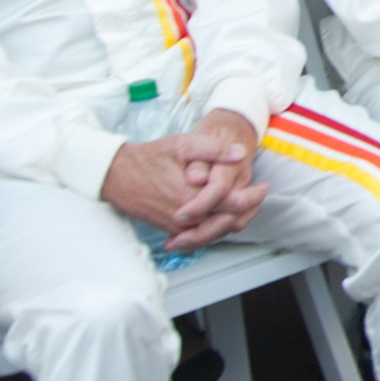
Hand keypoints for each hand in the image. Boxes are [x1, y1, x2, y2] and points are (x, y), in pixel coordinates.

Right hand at [99, 111, 266, 251]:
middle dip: (248, 210)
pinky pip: (199, 235)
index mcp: (191, 197)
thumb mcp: (182, 144)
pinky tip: (224, 217)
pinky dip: (215, 228)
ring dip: (233, 221)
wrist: (116, 175)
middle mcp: (184, 217)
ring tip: (247, 206)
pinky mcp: (170, 228)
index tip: (263, 185)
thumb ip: (213, 149)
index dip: (252, 197)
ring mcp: (176, 226)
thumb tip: (239, 153)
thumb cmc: (148, 158)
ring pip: (214, 232)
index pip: (232, 205)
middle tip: (260, 194)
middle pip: (226, 223)